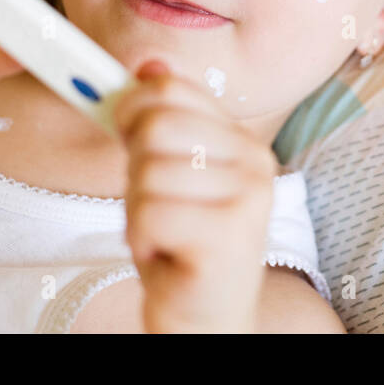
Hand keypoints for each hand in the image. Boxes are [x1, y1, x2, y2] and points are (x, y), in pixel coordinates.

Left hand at [112, 59, 277, 332]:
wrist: (206, 319)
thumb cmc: (183, 244)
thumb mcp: (167, 172)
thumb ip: (162, 119)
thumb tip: (149, 64)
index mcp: (242, 139)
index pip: (171, 90)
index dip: (133, 108)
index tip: (127, 136)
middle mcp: (256, 162)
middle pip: (154, 124)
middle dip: (134, 166)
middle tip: (153, 200)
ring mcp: (248, 199)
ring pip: (146, 173)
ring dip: (137, 210)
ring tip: (165, 233)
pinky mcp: (229, 237)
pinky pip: (149, 213)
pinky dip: (142, 238)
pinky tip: (167, 253)